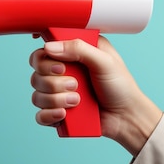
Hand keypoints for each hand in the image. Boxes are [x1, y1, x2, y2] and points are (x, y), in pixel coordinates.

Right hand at [29, 36, 161, 155]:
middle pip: (37, 72)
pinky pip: (40, 115)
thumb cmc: (120, 86)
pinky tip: (64, 114)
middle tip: (75, 84)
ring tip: (77, 101)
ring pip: (37, 94)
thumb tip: (49, 47)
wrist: (127, 117)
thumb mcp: (104, 60)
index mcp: (73, 53)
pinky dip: (49, 115)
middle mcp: (63, 71)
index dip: (44, 56)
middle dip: (53, 81)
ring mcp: (59, 93)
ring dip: (55, 99)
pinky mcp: (58, 112)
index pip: (44, 49)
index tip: (60, 66)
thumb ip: (79, 48)